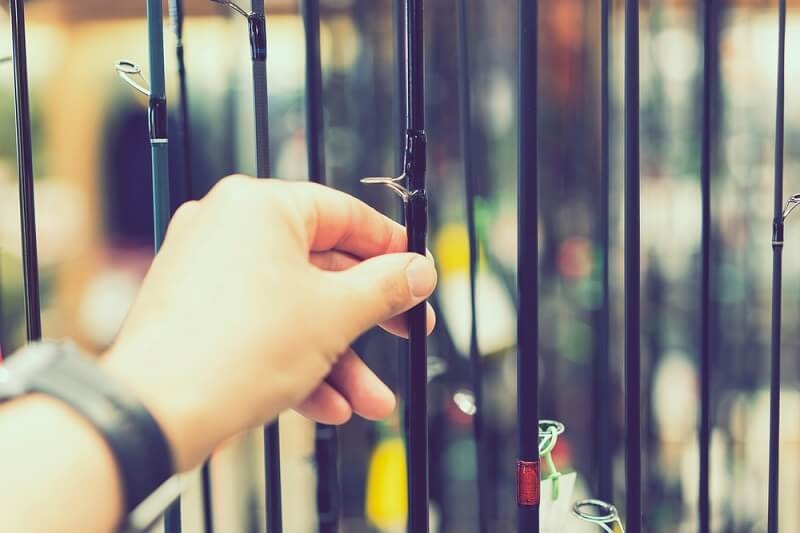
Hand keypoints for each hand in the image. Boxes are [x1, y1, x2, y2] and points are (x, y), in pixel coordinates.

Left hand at [103, 176, 436, 470]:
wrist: (158, 413)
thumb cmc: (232, 350)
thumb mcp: (335, 315)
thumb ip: (386, 287)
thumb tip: (417, 272)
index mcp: (259, 207)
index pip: (344, 214)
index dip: (389, 247)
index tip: (415, 271)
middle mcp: (228, 230)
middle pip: (321, 267)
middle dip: (368, 316)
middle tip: (405, 330)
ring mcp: (207, 273)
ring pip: (294, 308)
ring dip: (338, 355)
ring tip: (370, 397)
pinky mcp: (197, 314)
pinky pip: (262, 329)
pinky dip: (298, 362)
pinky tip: (328, 404)